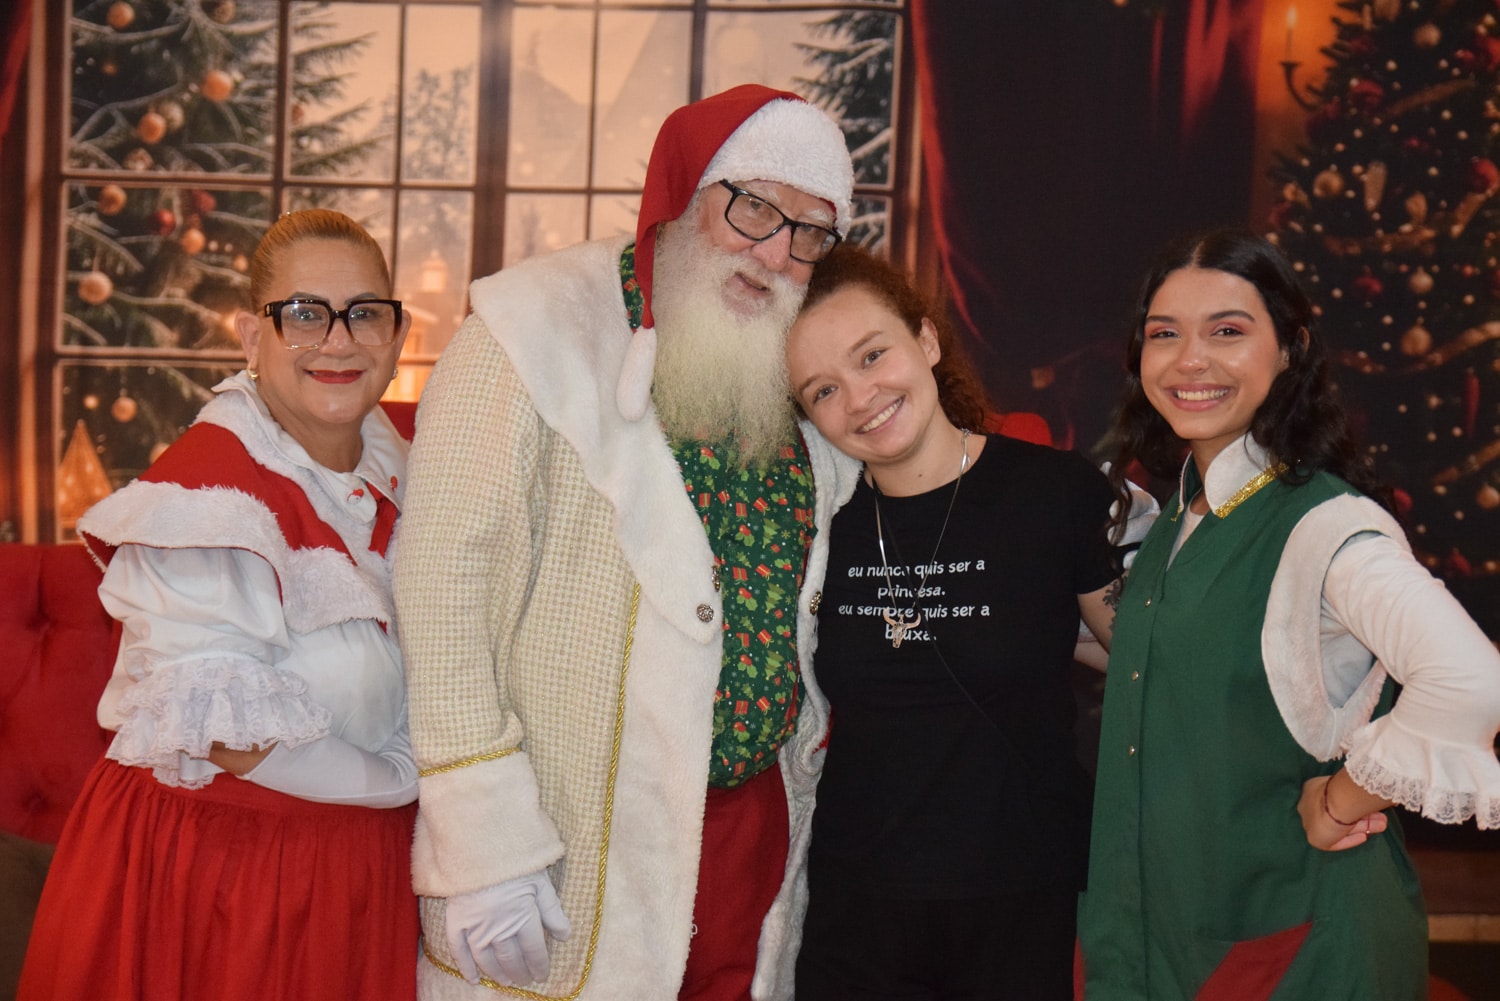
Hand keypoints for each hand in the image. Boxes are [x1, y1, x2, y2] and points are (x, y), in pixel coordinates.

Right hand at [445, 871, 571, 985]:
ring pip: (487, 959)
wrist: (478, 844)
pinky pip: (458, 951)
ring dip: (497, 974)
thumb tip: (566, 936)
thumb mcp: (541, 882)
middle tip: (524, 980)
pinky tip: (473, 979)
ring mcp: (476, 926)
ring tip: (505, 982)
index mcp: (522, 916)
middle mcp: (499, 927)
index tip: (542, 975)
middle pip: (511, 958)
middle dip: (520, 972)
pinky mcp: (456, 921)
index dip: (539, 965)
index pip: (534, 950)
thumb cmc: (514, 860)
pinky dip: (465, 967)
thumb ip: (552, 911)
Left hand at [1297, 775, 1387, 851]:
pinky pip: (1335, 841)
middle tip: (1381, 817)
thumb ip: (1353, 788)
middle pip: (1339, 814)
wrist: (1337, 802)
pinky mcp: (1315, 839)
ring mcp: (1310, 823)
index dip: (1352, 804)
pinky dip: (1350, 839)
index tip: (1366, 805)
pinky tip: (1364, 837)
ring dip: (1363, 825)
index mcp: (1311, 789)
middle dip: (1362, 816)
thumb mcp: (1349, 781)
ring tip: (1382, 825)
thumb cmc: (1344, 788)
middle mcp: (1308, 805)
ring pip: (1341, 826)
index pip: (1333, 800)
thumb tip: (1366, 790)